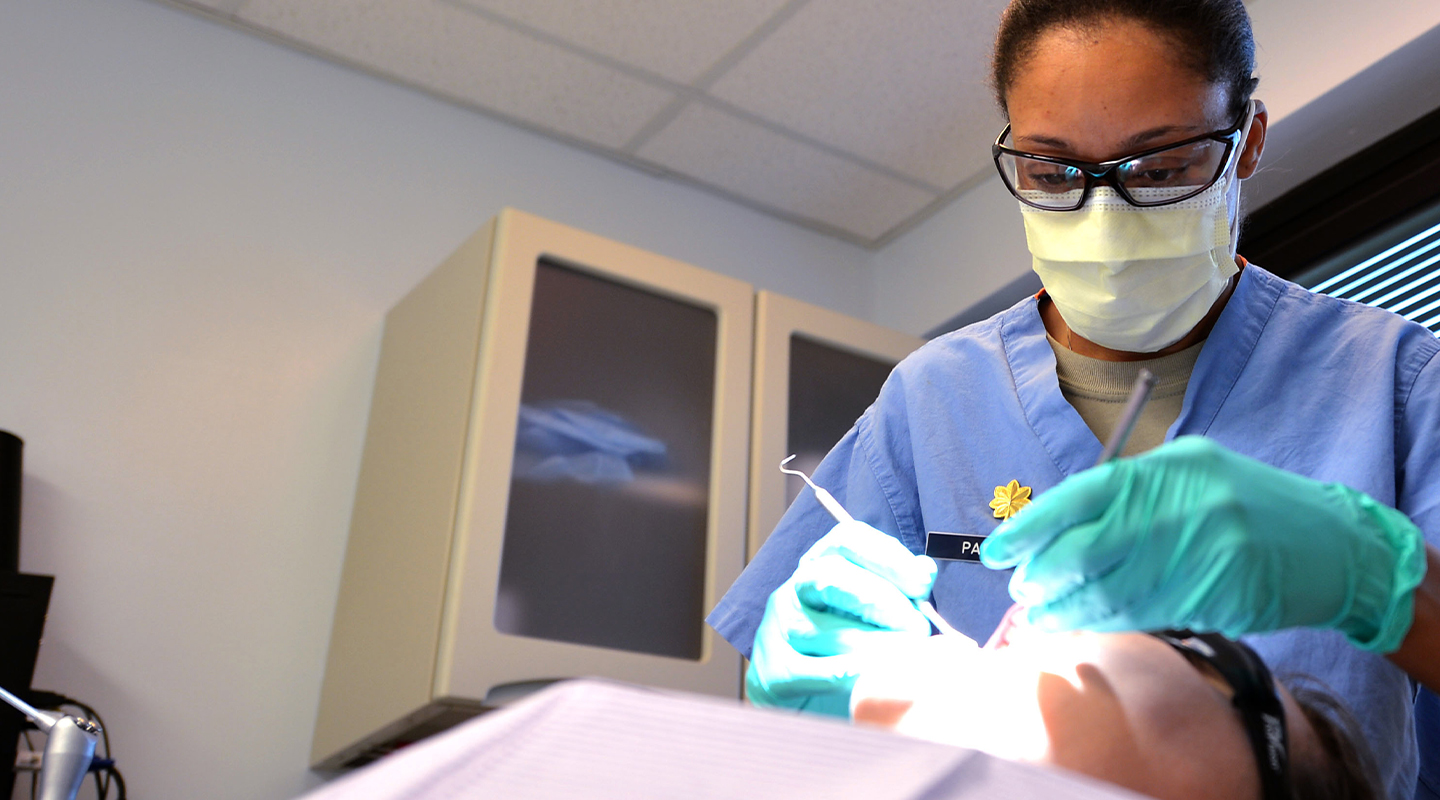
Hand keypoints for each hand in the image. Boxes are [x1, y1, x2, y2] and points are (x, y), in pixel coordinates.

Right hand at [746, 520, 937, 715]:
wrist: (811, 704)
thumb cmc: (853, 649)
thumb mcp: (879, 614)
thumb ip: (902, 592)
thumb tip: (924, 571)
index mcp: (824, 564)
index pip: (847, 540)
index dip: (886, 556)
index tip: (921, 583)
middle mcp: (796, 589)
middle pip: (831, 576)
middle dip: (880, 600)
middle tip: (917, 627)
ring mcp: (778, 629)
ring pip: (821, 629)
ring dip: (872, 644)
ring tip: (907, 659)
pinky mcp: (773, 672)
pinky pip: (810, 672)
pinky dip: (845, 676)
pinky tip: (873, 680)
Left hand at [980, 437, 1426, 651]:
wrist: (1331, 542)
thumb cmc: (1245, 503)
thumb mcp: (1186, 473)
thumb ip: (1125, 495)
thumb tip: (1052, 529)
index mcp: (1165, 468)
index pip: (1078, 498)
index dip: (1030, 528)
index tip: (996, 553)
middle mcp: (1181, 507)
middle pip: (1086, 550)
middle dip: (1042, 576)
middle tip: (1022, 591)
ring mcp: (1202, 553)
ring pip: (1111, 591)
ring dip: (1066, 610)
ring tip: (1040, 617)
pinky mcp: (1217, 595)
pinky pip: (1144, 615)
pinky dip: (1104, 624)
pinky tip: (1082, 626)